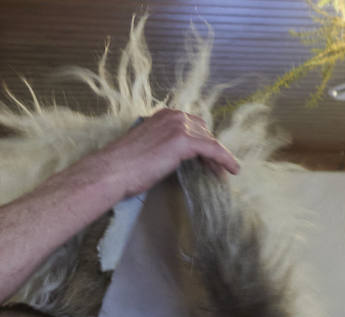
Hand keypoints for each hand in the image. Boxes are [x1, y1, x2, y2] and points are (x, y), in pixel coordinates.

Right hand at [90, 108, 239, 198]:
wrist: (112, 171)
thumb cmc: (122, 166)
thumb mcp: (146, 148)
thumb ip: (162, 145)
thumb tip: (173, 157)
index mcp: (163, 115)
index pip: (191, 125)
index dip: (201, 142)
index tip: (207, 159)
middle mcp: (173, 116)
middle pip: (204, 131)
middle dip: (210, 149)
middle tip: (215, 169)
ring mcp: (179, 126)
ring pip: (210, 140)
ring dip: (218, 157)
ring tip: (222, 173)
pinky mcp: (184, 141)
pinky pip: (213, 149)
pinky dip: (225, 159)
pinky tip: (233, 169)